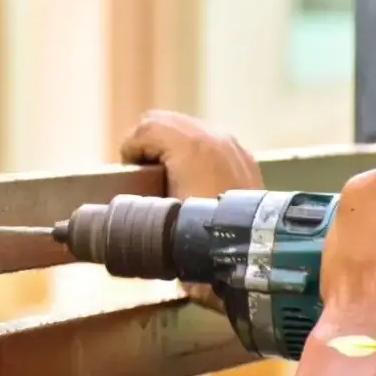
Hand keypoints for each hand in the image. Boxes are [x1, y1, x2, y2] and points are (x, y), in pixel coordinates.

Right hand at [120, 110, 262, 311]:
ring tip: (163, 176)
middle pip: (165, 120)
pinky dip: (191, 152)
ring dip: (169, 146)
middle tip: (140, 171)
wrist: (252, 255)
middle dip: (147, 143)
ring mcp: (232, 147)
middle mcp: (215, 138)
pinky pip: (209, 141)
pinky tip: (189, 179)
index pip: (146, 127)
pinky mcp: (243, 159)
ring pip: (188, 128)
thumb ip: (138, 197)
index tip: (127, 171)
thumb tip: (123, 195)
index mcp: (191, 146)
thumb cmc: (202, 238)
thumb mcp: (160, 217)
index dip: (130, 148)